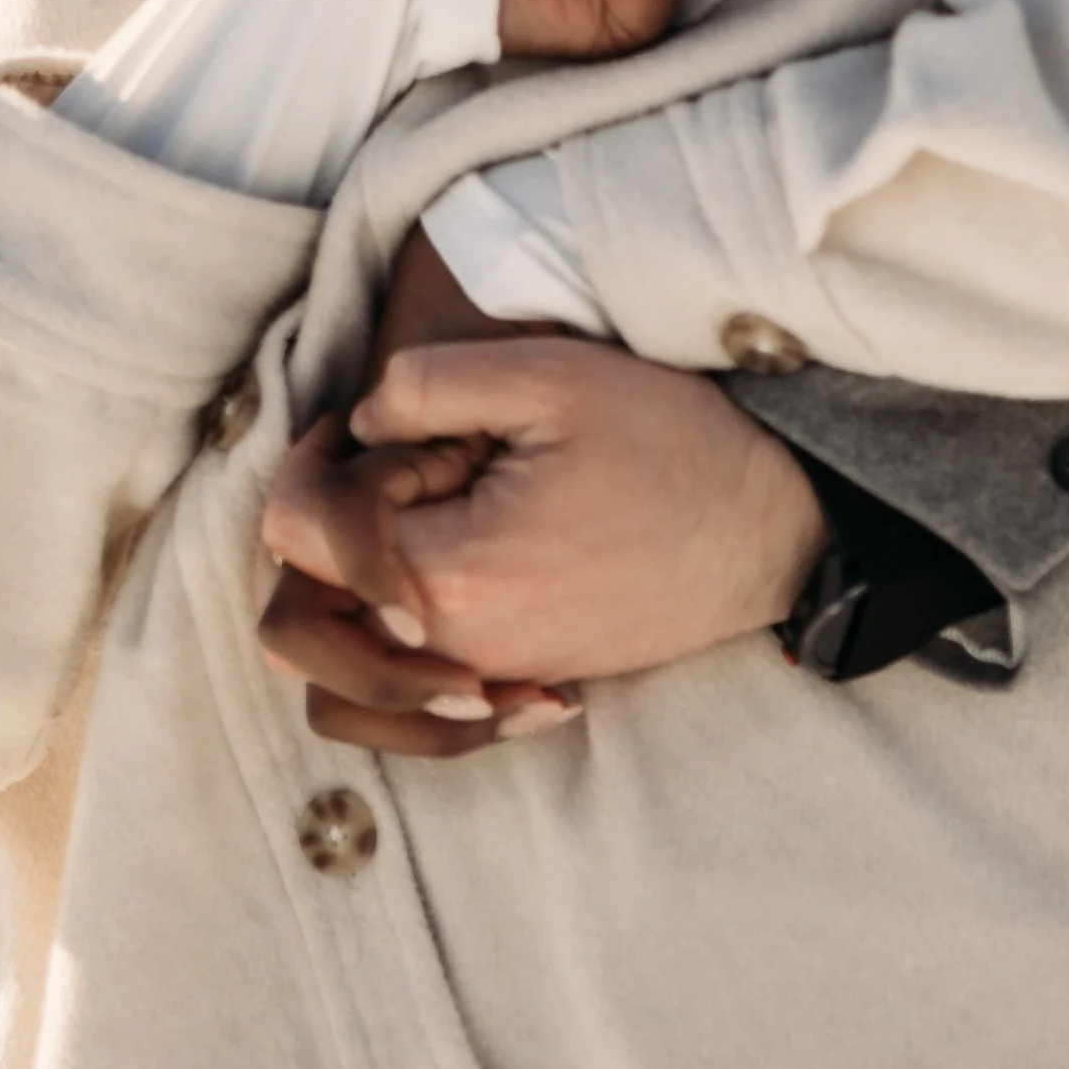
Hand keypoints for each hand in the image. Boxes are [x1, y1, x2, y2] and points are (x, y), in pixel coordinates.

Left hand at [257, 337, 829, 751]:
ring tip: (423, 510)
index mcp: (449, 573)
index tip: (366, 423)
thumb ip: (427, 386)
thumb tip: (356, 422)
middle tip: (394, 466)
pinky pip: (412, 691)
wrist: (771, 528)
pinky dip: (400, 639)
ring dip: (355, 588)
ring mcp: (489, 677)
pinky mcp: (519, 682)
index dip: (313, 461)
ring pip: (345, 668)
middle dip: (326, 532)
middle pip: (300, 619)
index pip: (297, 534)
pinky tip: (455, 561)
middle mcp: (456, 649)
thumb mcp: (550, 377)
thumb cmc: (670, 443)